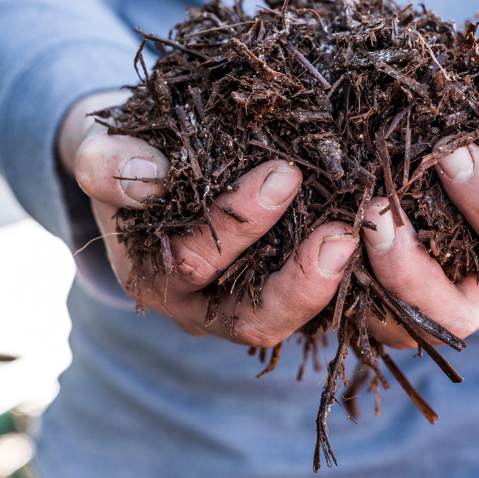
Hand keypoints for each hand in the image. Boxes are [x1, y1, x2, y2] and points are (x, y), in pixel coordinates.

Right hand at [57, 90, 358, 346]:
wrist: (145, 168)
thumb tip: (148, 177)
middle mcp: (201, 305)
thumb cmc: (129, 160)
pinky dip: (346, 280)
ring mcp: (242, 304)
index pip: (196, 264)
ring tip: (365, 239)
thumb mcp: (102, 157)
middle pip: (254, 318)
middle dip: (299, 279)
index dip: (238, 226)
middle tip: (342, 230)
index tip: (283, 175)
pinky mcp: (278, 293)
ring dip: (331, 286)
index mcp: (155, 277)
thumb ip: (108, 165)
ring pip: (293, 320)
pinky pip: (316, 303)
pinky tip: (376, 242)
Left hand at [360, 79, 478, 347]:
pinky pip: (372, 314)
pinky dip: (345, 286)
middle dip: (409, 267)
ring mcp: (446, 308)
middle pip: (454, 314)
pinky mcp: (406, 306)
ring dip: (368, 282)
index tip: (449, 152)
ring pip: (401, 325)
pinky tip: (321, 242)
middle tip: (375, 212)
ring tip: (343, 229)